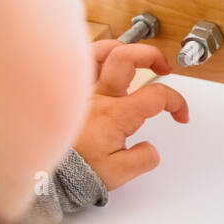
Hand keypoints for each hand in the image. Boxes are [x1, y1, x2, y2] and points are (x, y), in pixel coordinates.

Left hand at [73, 41, 188, 189]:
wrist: (44, 173)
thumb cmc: (76, 172)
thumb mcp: (119, 174)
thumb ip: (143, 159)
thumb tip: (151, 148)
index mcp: (116, 115)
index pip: (157, 96)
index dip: (176, 102)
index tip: (179, 114)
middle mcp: (98, 97)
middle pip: (127, 56)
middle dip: (152, 56)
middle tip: (163, 67)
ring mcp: (82, 92)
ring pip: (99, 51)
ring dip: (122, 49)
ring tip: (134, 57)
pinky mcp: (68, 93)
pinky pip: (80, 64)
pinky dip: (95, 57)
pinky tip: (104, 63)